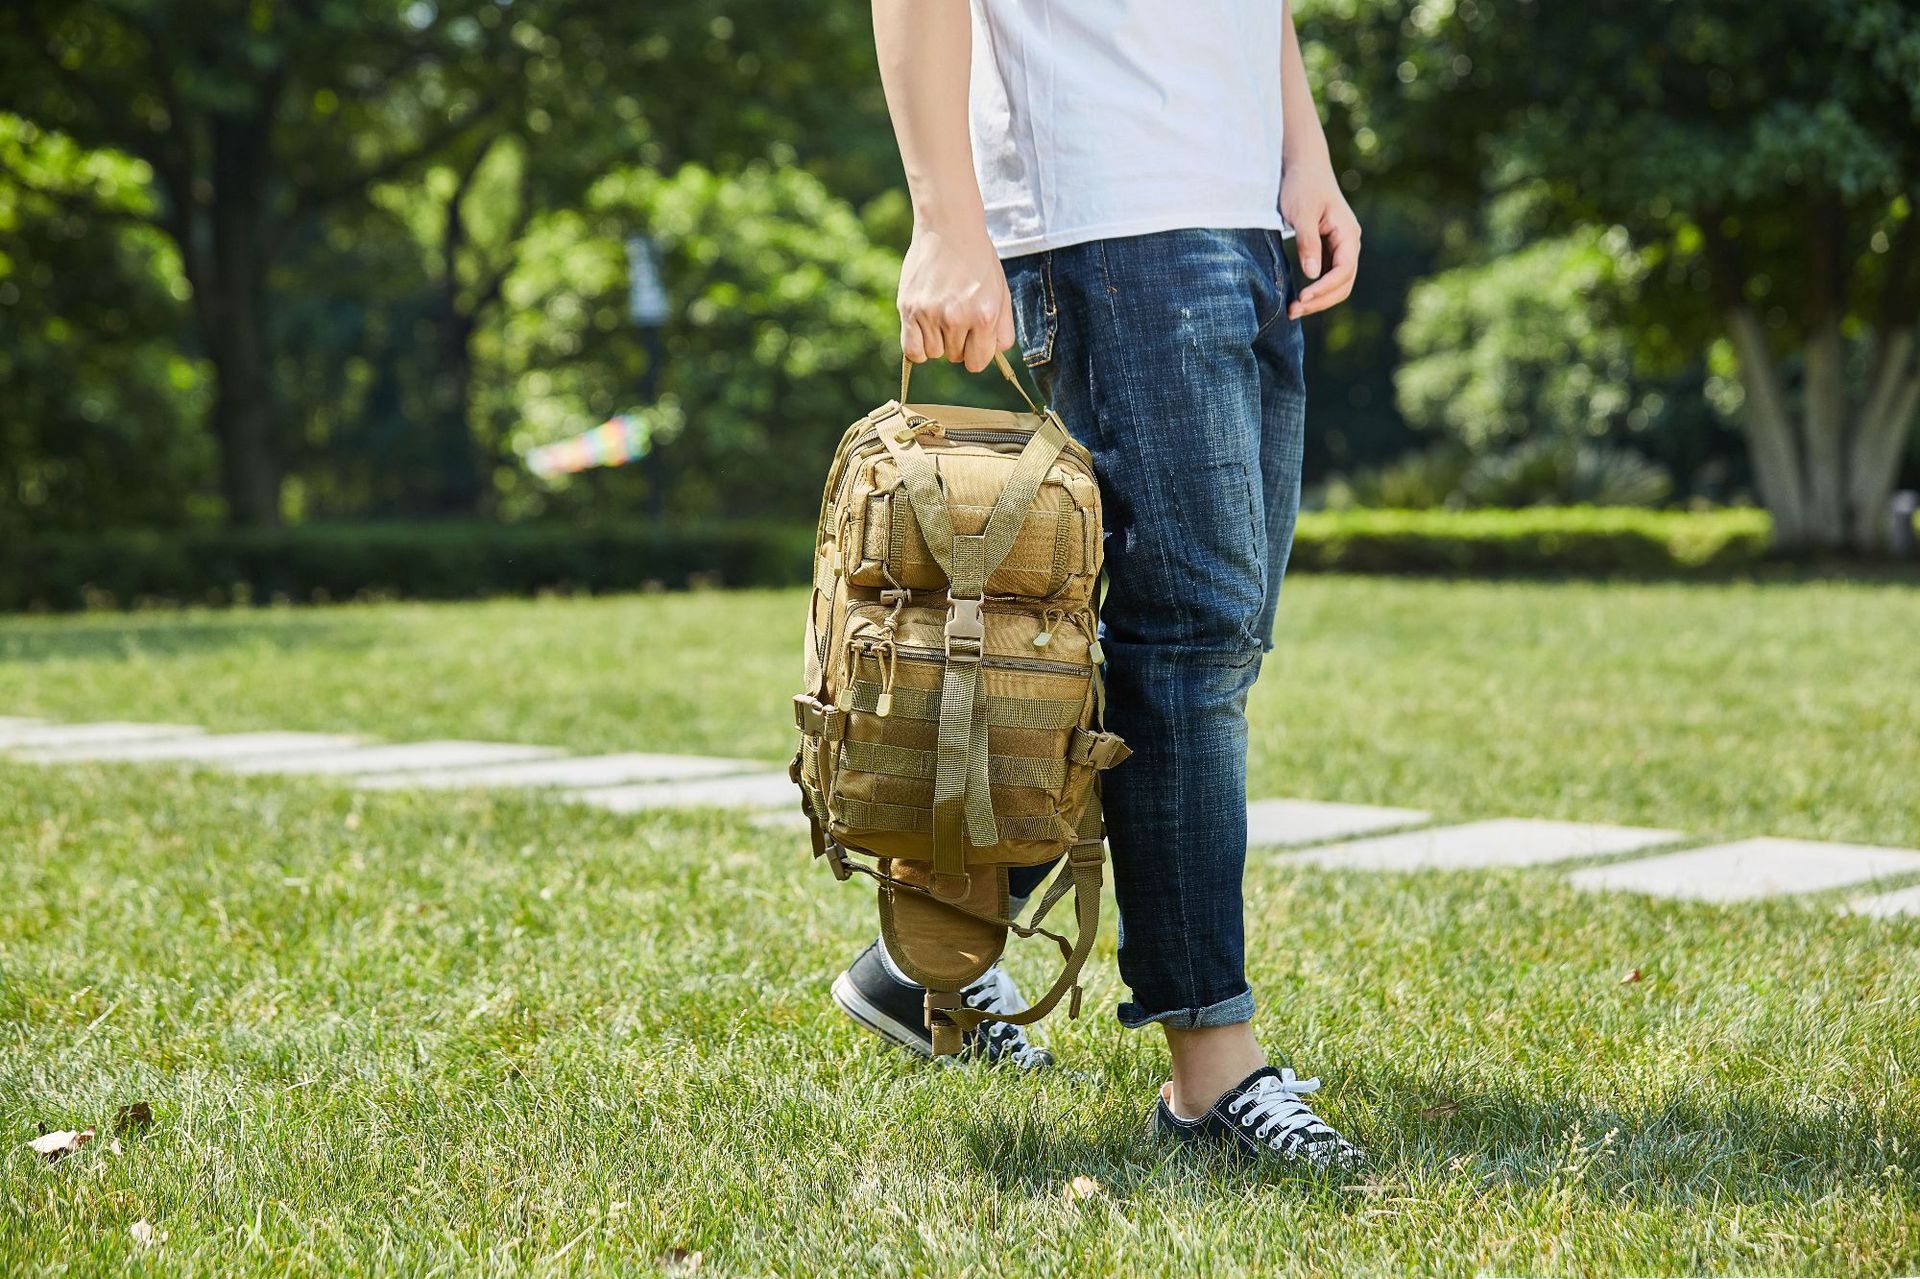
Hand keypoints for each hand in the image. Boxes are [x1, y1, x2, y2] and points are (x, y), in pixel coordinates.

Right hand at [897, 221, 1015, 372]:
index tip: (973, 338)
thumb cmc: (978, 261)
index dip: (976, 352)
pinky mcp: (908, 308)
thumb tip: (994, 356)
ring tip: (940, 315)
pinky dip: (918, 347)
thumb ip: (1003, 329)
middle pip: (955, 357)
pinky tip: (923, 330)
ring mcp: (930, 313)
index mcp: (984, 315)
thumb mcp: (1001, 292)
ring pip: (934, 354)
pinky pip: (912, 350)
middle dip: (958, 343)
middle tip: (957, 316)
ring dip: (937, 341)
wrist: (950, 227)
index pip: (977, 362)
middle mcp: (956, 317)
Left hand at [1280, 161, 1361, 319]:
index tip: (1302, 299)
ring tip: (1293, 310)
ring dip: (1319, 299)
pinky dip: (1317, 289)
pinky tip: (1299, 297)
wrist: (1304, 166)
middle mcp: (1350, 242)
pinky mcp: (1330, 248)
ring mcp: (1341, 246)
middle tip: (1293, 312)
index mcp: (1348, 233)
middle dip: (1321, 300)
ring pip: (1338, 282)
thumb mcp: (1301, 213)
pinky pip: (1329, 275)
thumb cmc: (1302, 185)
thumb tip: (1313, 274)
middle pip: (1344, 283)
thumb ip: (1307, 243)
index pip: (1343, 270)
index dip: (1324, 289)